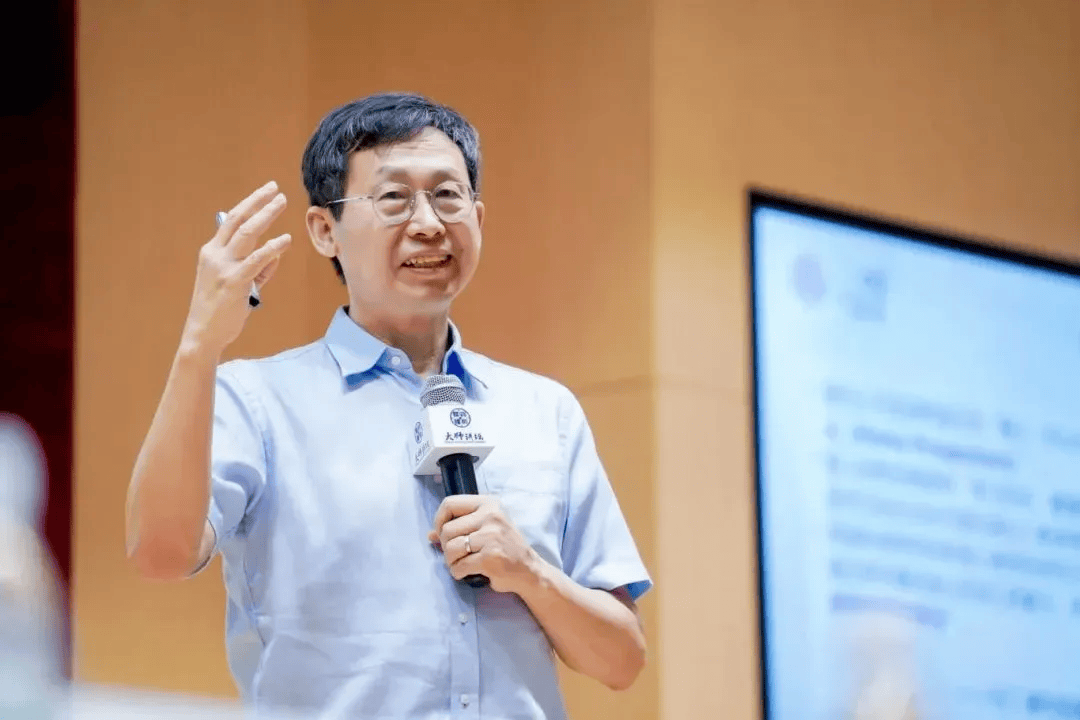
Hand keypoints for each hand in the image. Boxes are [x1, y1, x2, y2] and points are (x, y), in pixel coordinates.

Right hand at [180, 181, 291, 355]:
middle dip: (258, 202)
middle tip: (276, 188)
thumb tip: (276, 252)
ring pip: (247, 234)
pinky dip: (272, 248)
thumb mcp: (236, 283)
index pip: (231, 220)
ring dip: (266, 215)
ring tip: (281, 203)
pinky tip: (285, 240)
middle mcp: (214, 255)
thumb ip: (257, 269)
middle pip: (238, 220)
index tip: (266, 191)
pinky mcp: (234, 283)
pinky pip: (256, 261)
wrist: (203, 334)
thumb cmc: (219, 309)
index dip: (250, 203)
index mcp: (211, 252)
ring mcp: (223, 268)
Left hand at [428, 495, 540, 594]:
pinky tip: (468, 572)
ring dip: (451, 561)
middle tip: (456, 555)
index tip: (443, 534)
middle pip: (447, 529)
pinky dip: (458, 572)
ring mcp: (491, 536)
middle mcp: (491, 516)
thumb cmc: (505, 548)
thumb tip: (430, 535)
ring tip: (462, 564)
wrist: (529, 571)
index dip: (439, 520)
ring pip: (450, 548)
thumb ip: (459, 528)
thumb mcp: (486, 529)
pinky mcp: (490, 557)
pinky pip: (459, 566)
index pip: (449, 503)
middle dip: (446, 547)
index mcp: (488, 504)